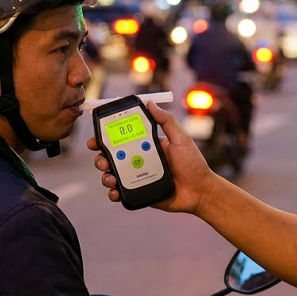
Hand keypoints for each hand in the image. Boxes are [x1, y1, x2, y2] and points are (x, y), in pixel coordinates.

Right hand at [87, 101, 215, 213]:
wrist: (200, 192)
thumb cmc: (193, 164)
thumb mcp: (181, 138)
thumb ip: (166, 121)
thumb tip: (150, 103)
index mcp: (146, 144)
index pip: (121, 138)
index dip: (105, 138)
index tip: (96, 138)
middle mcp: (139, 159)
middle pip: (111, 157)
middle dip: (100, 157)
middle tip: (102, 159)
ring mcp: (138, 176)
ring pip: (112, 174)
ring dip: (105, 175)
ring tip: (109, 177)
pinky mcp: (139, 192)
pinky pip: (121, 192)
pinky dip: (113, 193)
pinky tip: (115, 191)